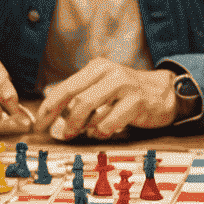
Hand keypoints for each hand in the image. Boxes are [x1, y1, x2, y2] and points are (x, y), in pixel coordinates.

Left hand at [35, 60, 175, 140]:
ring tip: (88, 132)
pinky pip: (110, 121)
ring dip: (85, 126)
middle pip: (76, 98)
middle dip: (66, 120)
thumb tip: (53, 112)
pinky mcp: (137, 101)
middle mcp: (109, 72)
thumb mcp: (103, 87)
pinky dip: (103, 130)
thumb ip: (81, 95)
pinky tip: (106, 131)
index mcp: (97, 68)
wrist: (164, 93)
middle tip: (63, 135)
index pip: (66, 87)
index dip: (49, 107)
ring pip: (91, 109)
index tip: (40, 124)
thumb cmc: (128, 93)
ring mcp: (124, 85)